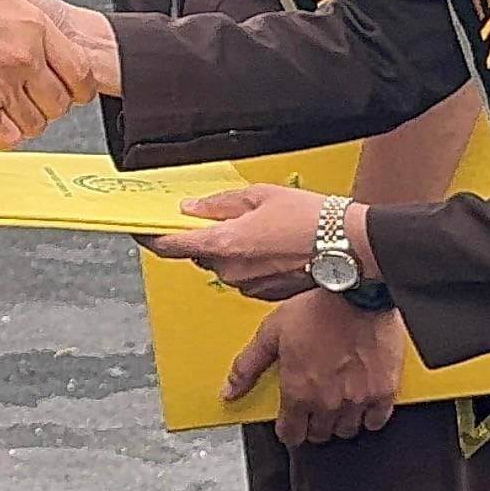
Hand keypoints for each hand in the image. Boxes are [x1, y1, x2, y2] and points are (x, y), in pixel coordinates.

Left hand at [146, 185, 352, 301]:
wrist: (348, 248)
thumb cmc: (311, 219)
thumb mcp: (260, 195)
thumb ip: (220, 204)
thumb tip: (192, 209)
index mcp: (224, 244)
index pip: (169, 246)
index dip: (151, 236)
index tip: (141, 228)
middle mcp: (230, 271)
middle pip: (198, 253)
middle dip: (204, 235)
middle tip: (225, 216)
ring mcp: (246, 286)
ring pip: (221, 265)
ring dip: (230, 248)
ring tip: (260, 229)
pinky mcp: (262, 295)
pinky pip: (242, 276)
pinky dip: (248, 262)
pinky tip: (271, 246)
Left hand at [225, 289, 406, 444]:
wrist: (356, 291)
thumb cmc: (316, 308)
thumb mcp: (271, 332)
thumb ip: (249, 366)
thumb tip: (229, 391)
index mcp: (298, 391)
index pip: (291, 434)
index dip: (288, 429)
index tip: (290, 422)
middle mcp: (328, 402)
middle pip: (319, 436)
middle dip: (312, 424)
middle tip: (312, 406)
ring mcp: (358, 399)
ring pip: (347, 431)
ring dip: (339, 421)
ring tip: (336, 402)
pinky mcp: (383, 391)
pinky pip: (376, 421)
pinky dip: (369, 416)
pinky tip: (362, 401)